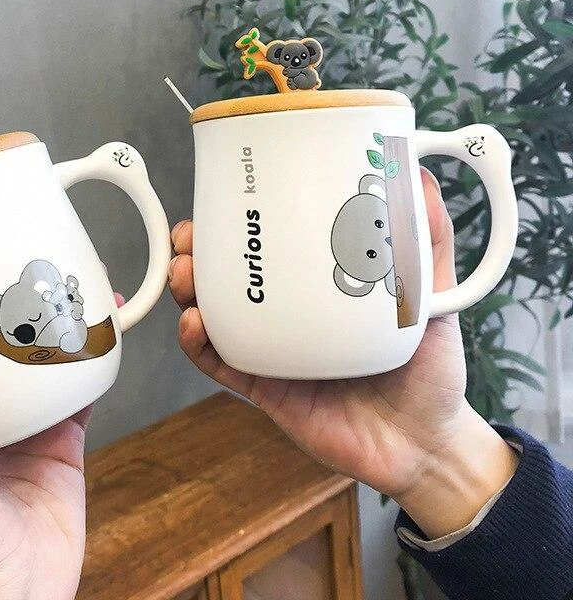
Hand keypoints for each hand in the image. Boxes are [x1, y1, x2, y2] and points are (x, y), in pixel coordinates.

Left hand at [0, 293, 123, 599]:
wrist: (7, 593)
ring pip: (41, 349)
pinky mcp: (61, 430)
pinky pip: (79, 381)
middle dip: (9, 289)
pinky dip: (91, 352)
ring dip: (55, 313)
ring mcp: (19, 415)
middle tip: (20, 247)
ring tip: (66, 275)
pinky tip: (98, 324)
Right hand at [169, 168, 517, 537]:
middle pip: (229, 278)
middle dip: (199, 253)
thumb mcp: (433, 293)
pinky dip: (201, 344)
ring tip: (186, 272)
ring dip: (191, 291)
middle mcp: (289, 317)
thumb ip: (429, 240)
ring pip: (216, 316)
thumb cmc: (428, 368)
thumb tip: (418, 176)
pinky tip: (194, 324)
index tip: (222, 198)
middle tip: (190, 235)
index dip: (237, 222)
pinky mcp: (266, 388)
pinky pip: (224, 364)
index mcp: (318, 291)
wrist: (426, 442)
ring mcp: (274, 352)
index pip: (269, 248)